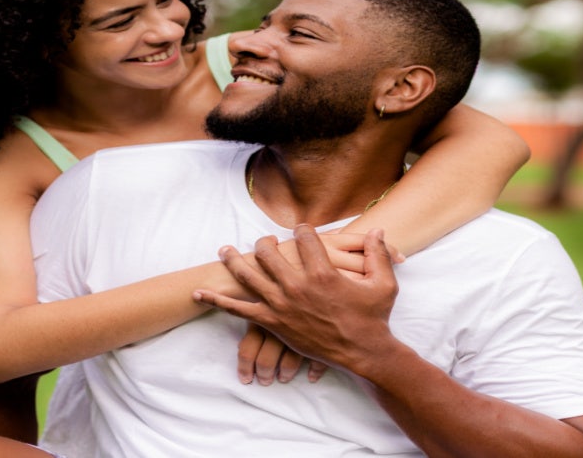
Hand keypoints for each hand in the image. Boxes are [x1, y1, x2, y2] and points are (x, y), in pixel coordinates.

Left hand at [194, 226, 400, 373]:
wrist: (363, 353)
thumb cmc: (373, 318)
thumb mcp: (383, 283)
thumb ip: (377, 254)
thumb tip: (379, 230)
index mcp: (321, 272)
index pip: (303, 237)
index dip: (301, 230)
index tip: (300, 229)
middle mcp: (296, 285)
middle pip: (269, 252)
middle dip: (264, 241)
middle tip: (264, 240)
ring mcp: (280, 304)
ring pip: (248, 275)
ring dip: (233, 260)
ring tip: (224, 250)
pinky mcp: (271, 322)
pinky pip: (238, 310)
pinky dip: (217, 300)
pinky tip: (199, 293)